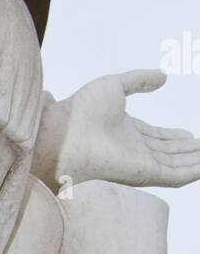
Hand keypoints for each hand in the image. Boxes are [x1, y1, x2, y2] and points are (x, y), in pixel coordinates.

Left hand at [33, 70, 199, 189]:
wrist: (67, 131)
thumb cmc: (81, 110)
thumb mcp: (115, 85)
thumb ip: (139, 79)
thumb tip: (163, 76)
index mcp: (126, 131)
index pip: (157, 137)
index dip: (175, 137)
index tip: (192, 136)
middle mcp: (134, 150)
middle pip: (169, 153)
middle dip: (190, 151)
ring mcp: (140, 163)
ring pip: (176, 165)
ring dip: (196, 161)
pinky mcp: (144, 174)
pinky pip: (175, 176)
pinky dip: (193, 172)